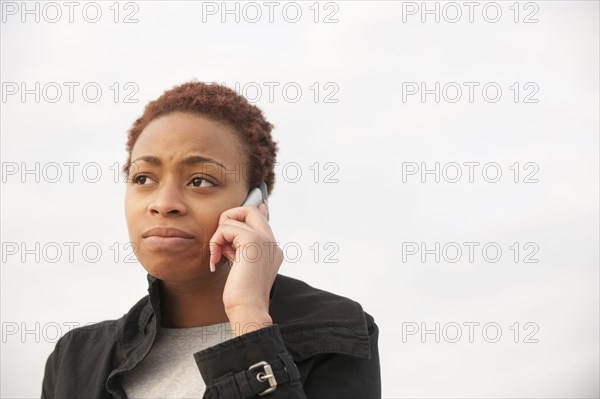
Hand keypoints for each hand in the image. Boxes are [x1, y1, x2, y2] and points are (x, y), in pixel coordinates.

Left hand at [209, 203, 282, 334]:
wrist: (248, 310)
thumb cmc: (242, 296)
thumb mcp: (242, 267)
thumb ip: (240, 248)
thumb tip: (231, 231)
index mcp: (273, 249)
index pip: (263, 218)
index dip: (249, 211)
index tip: (236, 216)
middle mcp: (272, 242)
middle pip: (251, 209)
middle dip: (230, 219)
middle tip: (222, 241)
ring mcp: (265, 240)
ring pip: (237, 215)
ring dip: (220, 234)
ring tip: (220, 255)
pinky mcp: (253, 241)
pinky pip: (227, 227)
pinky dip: (216, 241)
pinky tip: (216, 259)